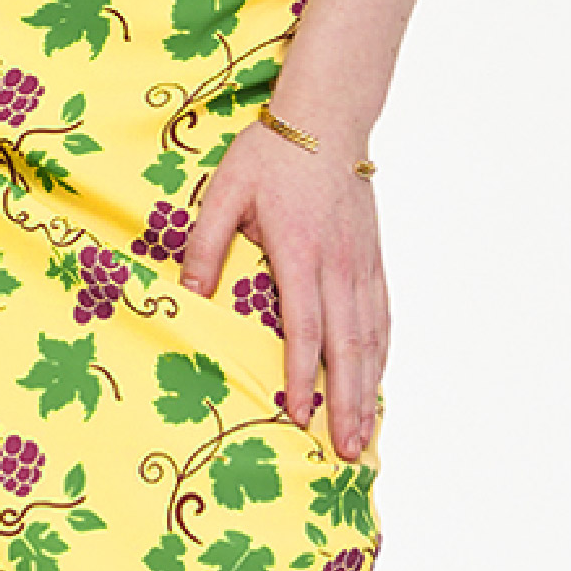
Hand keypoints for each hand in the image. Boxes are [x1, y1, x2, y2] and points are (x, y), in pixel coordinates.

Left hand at [179, 118, 387, 457]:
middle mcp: (338, 265)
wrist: (327, 118)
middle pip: (347, 346)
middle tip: (348, 452)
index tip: (299, 416)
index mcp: (300, 252)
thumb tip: (188, 292)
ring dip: (368, 389)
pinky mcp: (372, 259)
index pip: (304, 328)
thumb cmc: (270, 155)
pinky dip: (380, 355)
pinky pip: (381, 316)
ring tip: (366, 434)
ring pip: (370, 338)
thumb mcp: (225, 192)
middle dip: (347, 403)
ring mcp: (361, 264)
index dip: (303, 376)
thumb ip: (205, 243)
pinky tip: (377, 382)